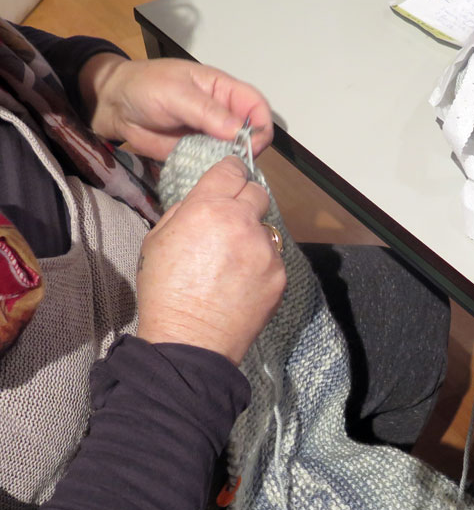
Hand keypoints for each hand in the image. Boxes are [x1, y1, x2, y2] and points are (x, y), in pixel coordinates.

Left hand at [80, 54, 272, 159]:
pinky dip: (217, 173)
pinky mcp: (199, 154)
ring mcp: (212, 136)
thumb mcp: (176, 94)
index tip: (252, 144)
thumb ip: (207, 112)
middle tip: (235, 162)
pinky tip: (210, 177)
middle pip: (253, 133)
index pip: (257, 106)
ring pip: (237, 152)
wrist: (114, 106)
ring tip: (223, 173)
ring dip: (234, 164)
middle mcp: (224, 114)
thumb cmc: (144, 87)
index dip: (261, 125)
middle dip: (249, 149)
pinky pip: (216, 165)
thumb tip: (239, 131)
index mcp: (224, 90)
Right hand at [135, 157, 285, 364]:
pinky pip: (273, 258)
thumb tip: (203, 201)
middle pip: (257, 193)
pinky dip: (261, 264)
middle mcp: (243, 223)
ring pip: (266, 228)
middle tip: (230, 220)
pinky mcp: (279, 274)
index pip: (232, 169)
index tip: (230, 176)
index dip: (230, 171)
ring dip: (252, 236)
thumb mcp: (157, 239)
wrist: (189, 341)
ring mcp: (266, 250)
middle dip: (245, 200)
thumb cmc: (165, 291)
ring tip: (231, 262)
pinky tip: (241, 283)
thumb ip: (185, 210)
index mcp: (209, 208)